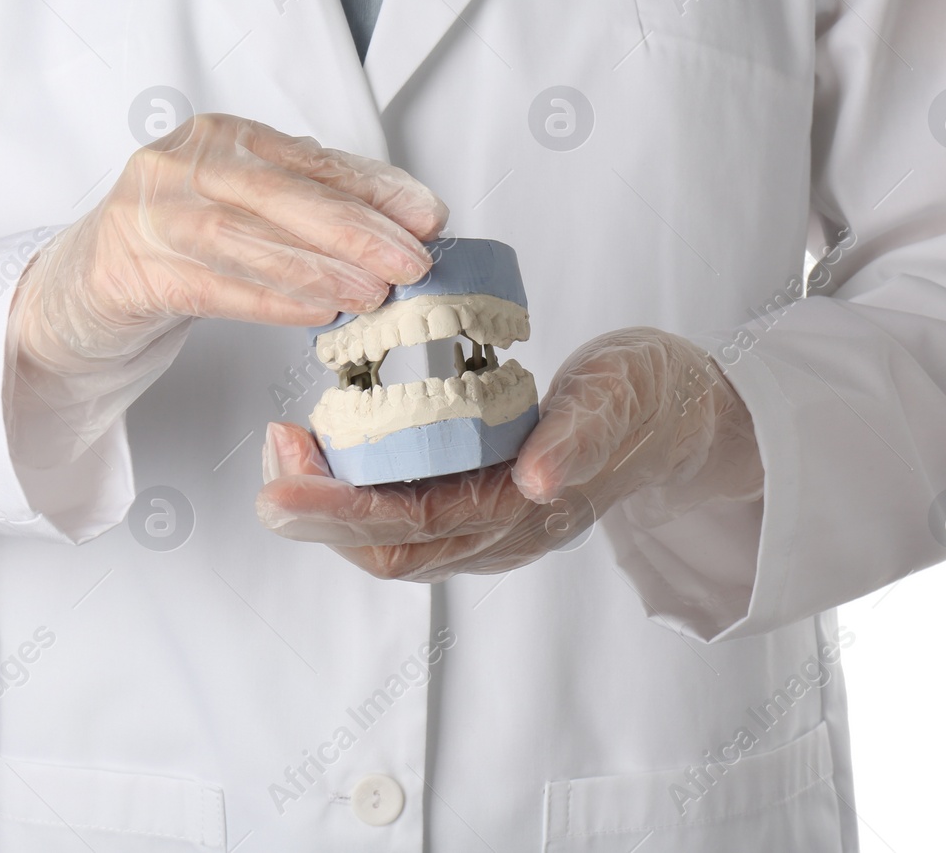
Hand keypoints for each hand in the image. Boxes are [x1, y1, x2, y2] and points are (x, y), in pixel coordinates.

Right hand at [11, 114, 447, 370]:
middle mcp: (183, 163)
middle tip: (412, 261)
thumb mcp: (244, 209)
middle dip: (357, 230)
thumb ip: (311, 206)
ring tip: (373, 295)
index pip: (311, 161)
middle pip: (283, 194)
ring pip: (248, 240)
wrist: (79, 287)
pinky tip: (315, 313)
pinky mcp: (127, 268)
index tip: (428, 216)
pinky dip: (270, 300)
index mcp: (222, 137)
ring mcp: (149, 213)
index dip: (375, 189)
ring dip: (319, 270)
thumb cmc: (175, 245)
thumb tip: (404, 223)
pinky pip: (211, 285)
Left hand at [256, 328, 763, 580]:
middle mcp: (497, 533)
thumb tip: (539, 479)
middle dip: (315, 511)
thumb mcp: (620, 401)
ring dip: (327, 499)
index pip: (417, 528)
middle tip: (269, 454)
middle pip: (386, 547)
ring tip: (285, 443)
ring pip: (385, 536)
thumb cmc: (645, 398)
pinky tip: (328, 439)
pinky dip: (353, 481)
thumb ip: (582, 437)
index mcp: (527, 514)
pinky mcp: (474, 498)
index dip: (342, 510)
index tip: (283, 480)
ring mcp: (484, 522)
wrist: (676, 413)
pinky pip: (400, 508)